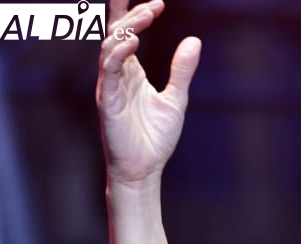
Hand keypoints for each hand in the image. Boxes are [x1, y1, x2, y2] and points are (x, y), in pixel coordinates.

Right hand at [96, 0, 199, 185]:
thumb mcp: (176, 99)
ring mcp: (109, 86)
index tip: (155, 2)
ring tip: (147, 15)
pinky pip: (109, 71)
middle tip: (155, 5)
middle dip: (133, 15)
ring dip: (128, 28)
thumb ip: (182, 71)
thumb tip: (194, 41)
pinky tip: (133, 42)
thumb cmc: (155, 138)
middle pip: (117, 34)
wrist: (145, 169)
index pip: (125, 34)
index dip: (132, 12)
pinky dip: (119, 54)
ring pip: (110, 47)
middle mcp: (117, 75)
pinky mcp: (106, 101)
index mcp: (130, 73)